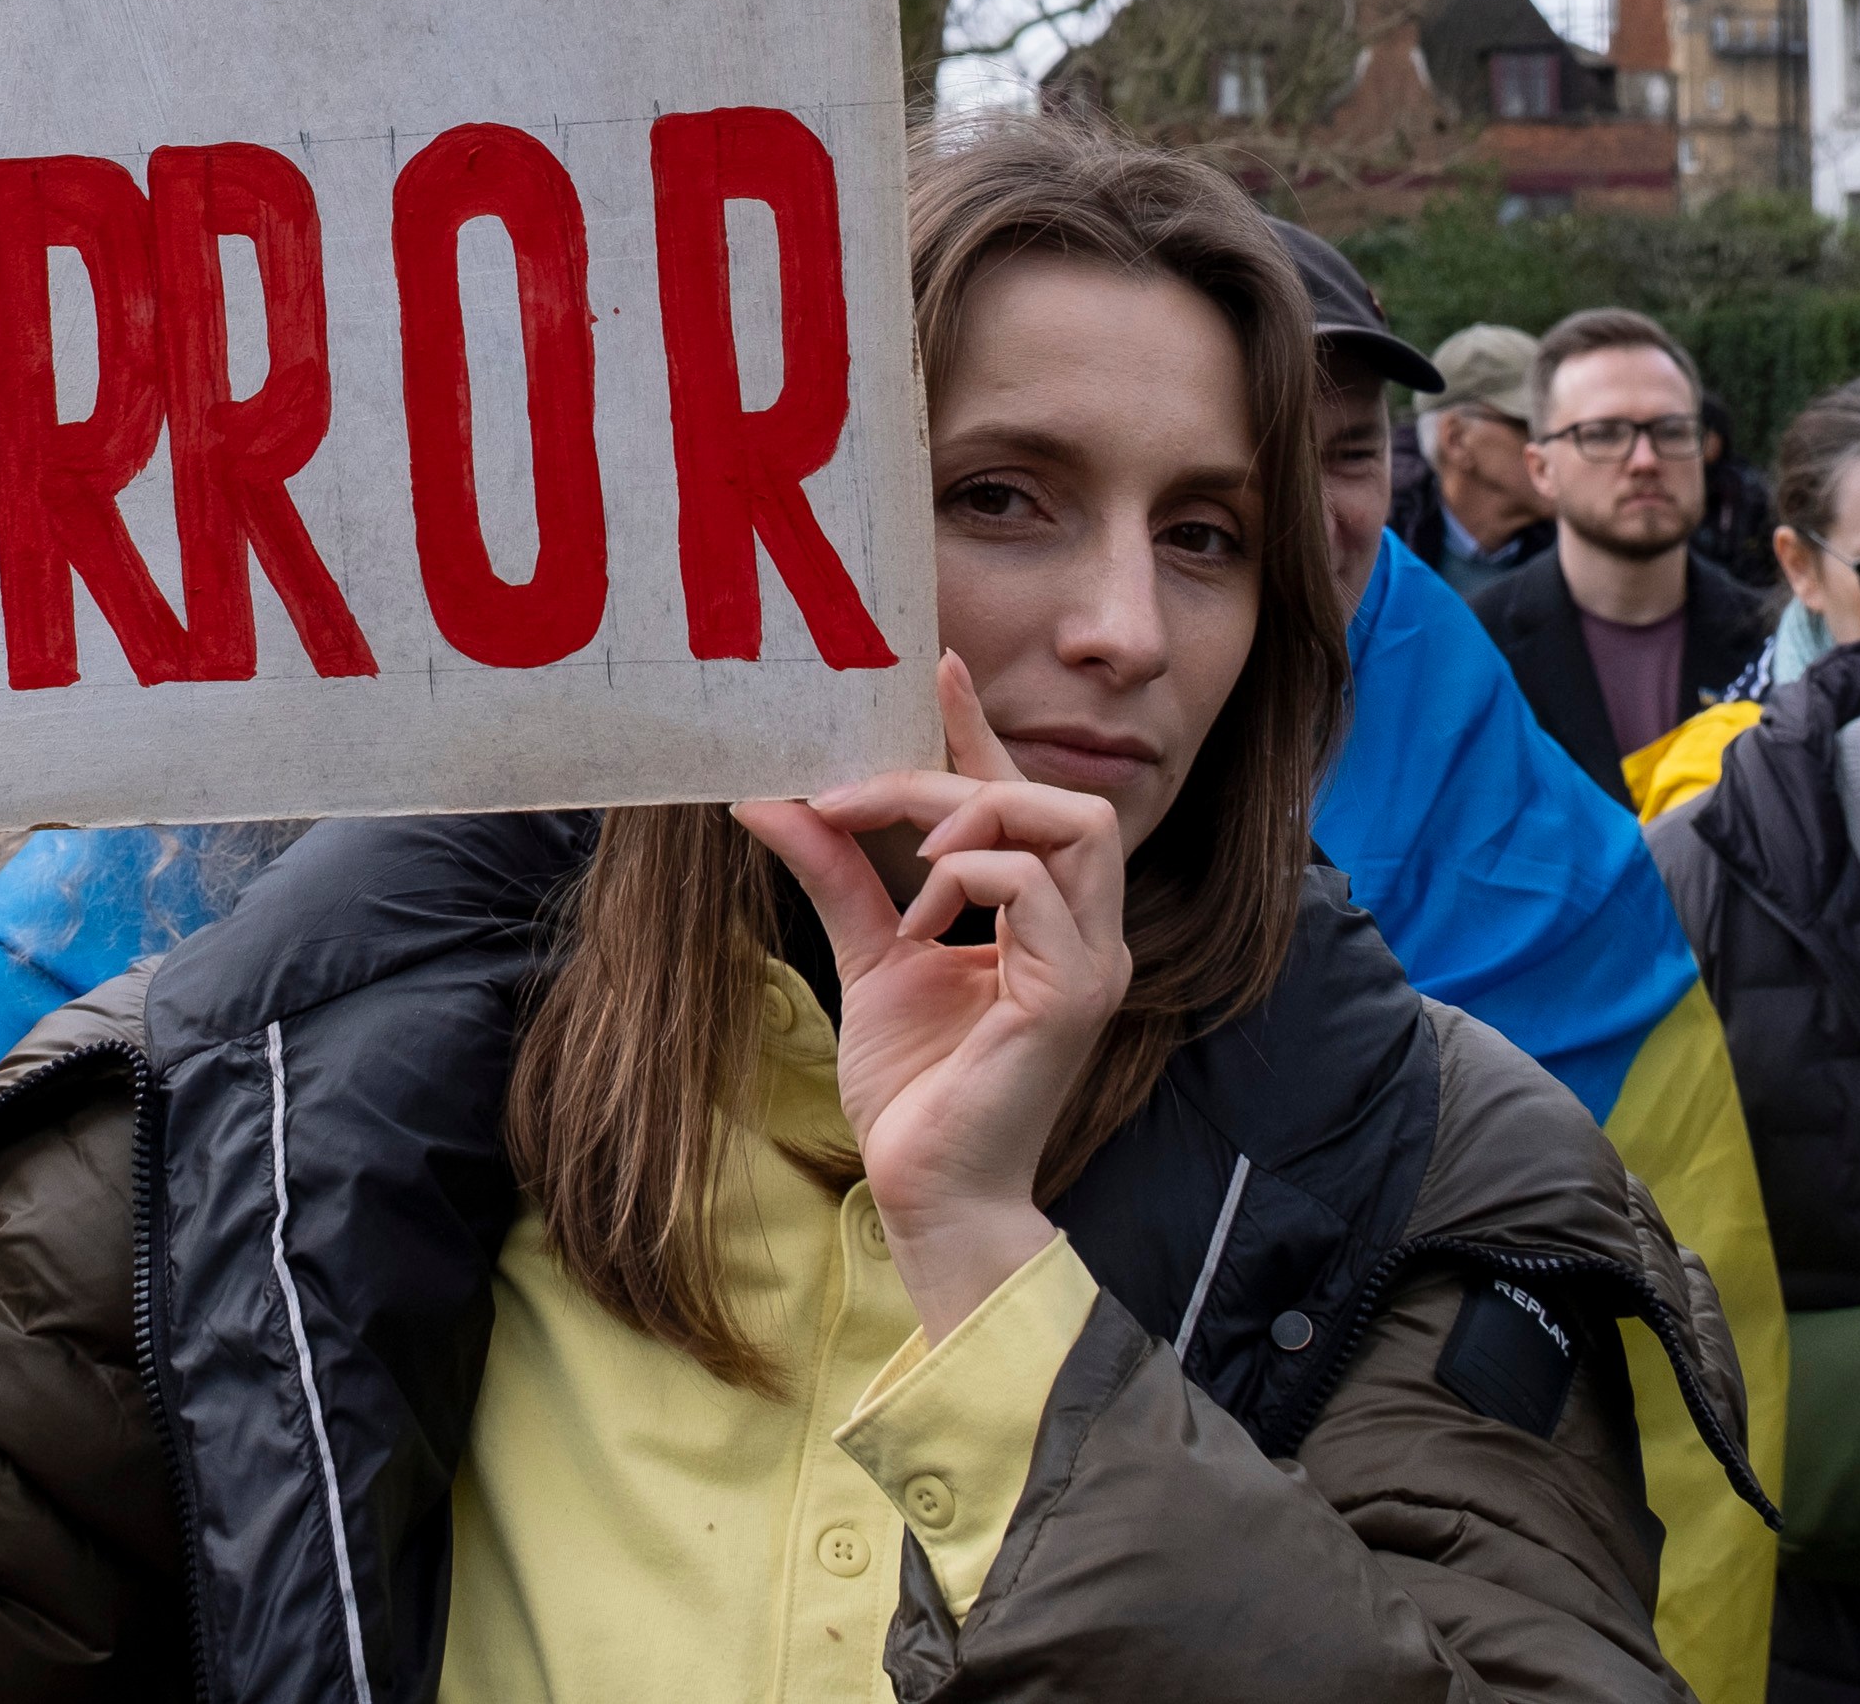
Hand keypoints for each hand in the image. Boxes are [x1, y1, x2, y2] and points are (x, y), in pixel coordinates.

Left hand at [733, 655, 1132, 1340]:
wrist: (925, 1193)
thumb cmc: (912, 1093)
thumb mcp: (868, 958)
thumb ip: (837, 877)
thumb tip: (768, 799)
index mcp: (1048, 925)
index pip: (1030, 801)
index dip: (984, 731)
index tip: (937, 664)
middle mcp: (1087, 936)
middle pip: (1064, 798)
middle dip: (963, 778)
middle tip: (865, 801)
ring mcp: (1091, 964)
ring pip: (1075, 823)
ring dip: (978, 819)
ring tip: (912, 866)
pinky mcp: (1070, 995)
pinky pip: (1037, 886)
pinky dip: (971, 879)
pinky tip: (923, 922)